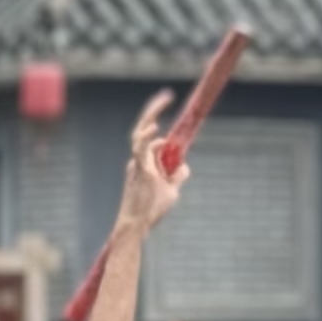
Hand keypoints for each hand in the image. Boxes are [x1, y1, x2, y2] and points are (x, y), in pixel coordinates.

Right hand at [116, 92, 190, 232]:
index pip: (152, 138)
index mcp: (144, 163)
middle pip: (143, 129)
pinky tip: (157, 129)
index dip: (159, 123)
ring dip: (152, 115)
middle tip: (167, 95)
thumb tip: (184, 165)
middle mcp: (138, 160)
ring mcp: (137, 164)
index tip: (168, 107)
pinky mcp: (139, 171)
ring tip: (164, 98)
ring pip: (140, 134)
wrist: (137, 225)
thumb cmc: (151, 211)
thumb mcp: (171, 191)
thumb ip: (178, 176)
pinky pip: (141, 150)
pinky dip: (148, 138)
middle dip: (153, 110)